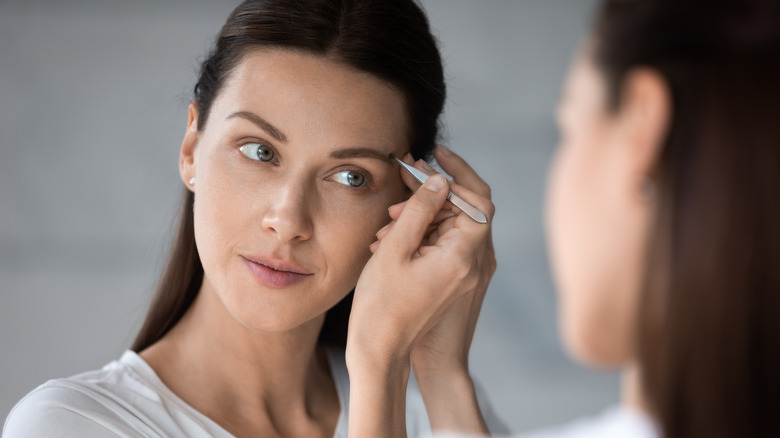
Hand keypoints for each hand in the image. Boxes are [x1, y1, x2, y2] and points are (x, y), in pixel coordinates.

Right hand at [346, 145, 494, 435]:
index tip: (433, 156)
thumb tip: (439, 180)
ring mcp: (465, 276)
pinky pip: (444, 246)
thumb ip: (419, 210)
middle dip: (433, 193)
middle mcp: (472, 265)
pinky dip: (422, 235)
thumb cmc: (382, 305)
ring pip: (451, 228)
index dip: (458, 173)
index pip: (478, 200)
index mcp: (462, 256)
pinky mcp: (453, 283)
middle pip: (465, 211)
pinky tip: (390, 239)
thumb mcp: (394, 249)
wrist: (382, 352)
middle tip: (403, 181)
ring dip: (423, 215)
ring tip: (387, 221)